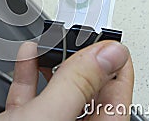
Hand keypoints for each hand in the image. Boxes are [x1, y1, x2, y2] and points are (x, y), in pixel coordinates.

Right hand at [0, 41, 133, 120]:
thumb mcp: (49, 118)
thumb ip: (79, 84)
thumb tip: (110, 54)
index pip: (119, 101)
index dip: (116, 67)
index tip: (111, 43)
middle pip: (89, 93)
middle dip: (81, 61)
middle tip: (78, 37)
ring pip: (59, 92)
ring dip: (54, 63)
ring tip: (54, 42)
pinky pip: (32, 96)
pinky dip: (29, 73)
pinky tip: (28, 55)